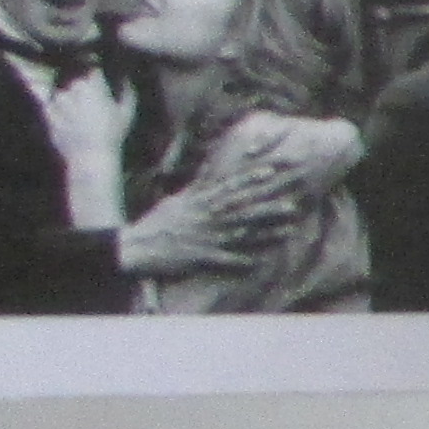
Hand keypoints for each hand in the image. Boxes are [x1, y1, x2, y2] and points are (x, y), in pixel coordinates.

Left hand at [42, 68, 137, 230]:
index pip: (90, 65)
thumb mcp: (127, 112)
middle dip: (79, 82)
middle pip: (73, 76)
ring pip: (61, 90)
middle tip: (87, 93)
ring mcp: (57, 100)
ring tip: (76, 108)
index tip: (95, 70)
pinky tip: (67, 119)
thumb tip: (124, 75)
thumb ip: (126, 90)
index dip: (93, 67)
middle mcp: (72, 88)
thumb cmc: (113, 135)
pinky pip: (51, 104)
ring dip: (67, 95)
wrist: (90, 158)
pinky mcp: (47, 113)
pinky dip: (56, 108)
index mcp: (93, 84)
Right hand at [119, 149, 308, 276]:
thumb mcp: (177, 200)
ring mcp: (206, 237)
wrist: (135, 247)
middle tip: (292, 202)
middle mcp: (207, 217)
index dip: (251, 178)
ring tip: (288, 227)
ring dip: (266, 229)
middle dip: (268, 204)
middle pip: (242, 208)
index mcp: (201, 202)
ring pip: (241, 231)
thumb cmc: (157, 224)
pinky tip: (261, 260)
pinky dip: (243, 259)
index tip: (271, 170)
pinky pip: (226, 259)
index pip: (230, 186)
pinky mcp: (202, 257)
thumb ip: (197, 186)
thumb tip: (209, 169)